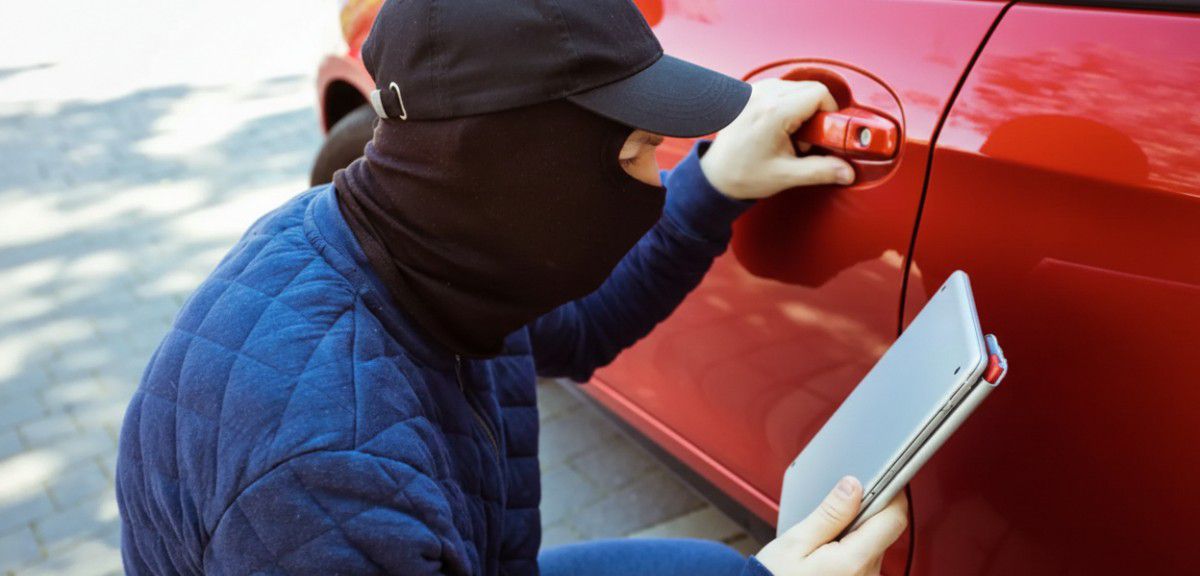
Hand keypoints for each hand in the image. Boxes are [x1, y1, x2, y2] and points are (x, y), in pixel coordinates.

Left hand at [700, 78, 855, 199]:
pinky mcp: (748, 94)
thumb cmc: (743, 175)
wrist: (714, 176)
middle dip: (816, 112)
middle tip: (805, 139)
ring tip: (790, 135)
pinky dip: (787, 105)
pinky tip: (779, 128)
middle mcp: (763, 95)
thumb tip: (847, 171)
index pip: (819, 93)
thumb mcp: (786, 176)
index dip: (829, 112)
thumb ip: (821, 171)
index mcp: (774, 112)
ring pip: (796, 87)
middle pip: (809, 88)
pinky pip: (780, 89)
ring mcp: (753, 92)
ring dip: (801, 108)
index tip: (822, 133)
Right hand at [755, 477, 907, 575]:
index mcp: (853, 562)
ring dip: (857, 531)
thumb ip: (829, 514)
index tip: (882, 477)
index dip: (891, 493)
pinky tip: (829, 548)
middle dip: (866, 512)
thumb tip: (853, 486)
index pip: (893, 519)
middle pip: (884, 530)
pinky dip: (852, 546)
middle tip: (836, 506)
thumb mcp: (796, 542)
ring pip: (875, 543)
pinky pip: (866, 558)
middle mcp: (867, 575)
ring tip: (825, 534)